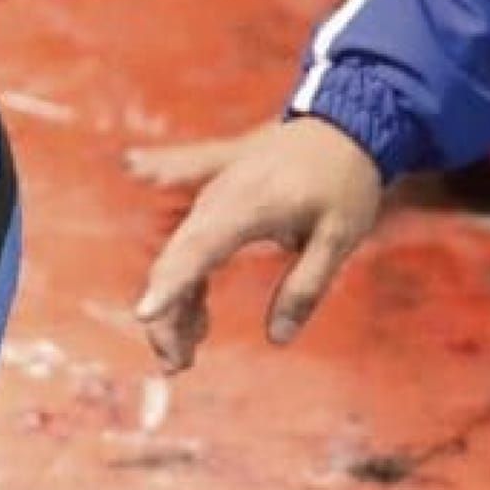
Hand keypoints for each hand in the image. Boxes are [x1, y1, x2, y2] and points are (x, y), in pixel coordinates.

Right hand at [135, 118, 380, 371]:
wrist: (341, 122)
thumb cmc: (344, 179)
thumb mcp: (339, 236)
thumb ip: (306, 286)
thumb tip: (276, 338)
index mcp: (246, 206)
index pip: (196, 250)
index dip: (169, 286)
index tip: (145, 315)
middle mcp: (216, 203)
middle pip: (174, 263)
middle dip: (166, 317)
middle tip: (177, 366)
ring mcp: (210, 203)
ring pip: (176, 260)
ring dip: (175, 309)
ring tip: (185, 357)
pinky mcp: (214, 208)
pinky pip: (189, 251)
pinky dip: (187, 288)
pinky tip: (198, 324)